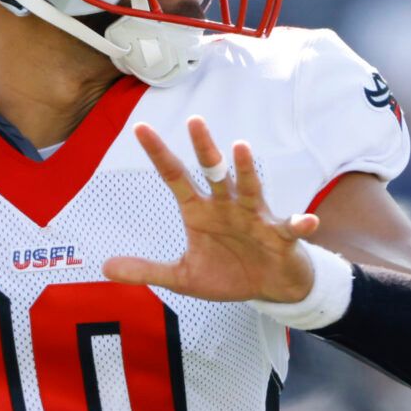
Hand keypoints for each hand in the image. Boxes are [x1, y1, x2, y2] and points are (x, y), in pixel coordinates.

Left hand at [103, 117, 320, 303]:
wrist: (269, 288)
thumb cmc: (228, 274)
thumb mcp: (183, 277)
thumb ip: (147, 270)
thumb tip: (104, 269)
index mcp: (200, 211)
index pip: (176, 177)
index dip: (159, 154)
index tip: (140, 128)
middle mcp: (226, 206)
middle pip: (213, 172)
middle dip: (205, 148)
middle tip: (195, 121)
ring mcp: (254, 218)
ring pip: (249, 188)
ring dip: (246, 169)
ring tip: (241, 148)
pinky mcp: (280, 236)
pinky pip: (290, 228)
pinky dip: (299, 224)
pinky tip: (306, 221)